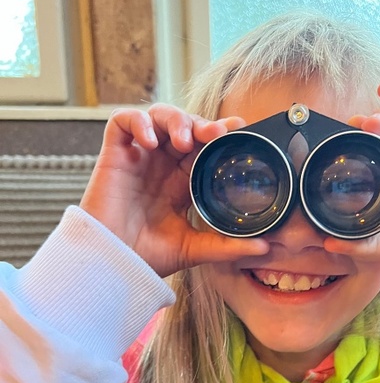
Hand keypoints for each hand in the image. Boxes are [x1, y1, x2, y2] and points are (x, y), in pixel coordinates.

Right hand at [80, 104, 268, 276]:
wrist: (112, 265)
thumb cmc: (147, 257)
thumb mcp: (194, 249)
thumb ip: (227, 246)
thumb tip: (264, 246)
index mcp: (182, 182)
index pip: (205, 147)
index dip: (220, 134)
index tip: (240, 129)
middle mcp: (162, 165)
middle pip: (185, 127)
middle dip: (202, 124)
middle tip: (216, 133)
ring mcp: (138, 158)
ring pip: (157, 116)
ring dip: (175, 119)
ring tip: (184, 139)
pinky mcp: (113, 155)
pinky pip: (122, 122)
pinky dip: (137, 121)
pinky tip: (150, 141)